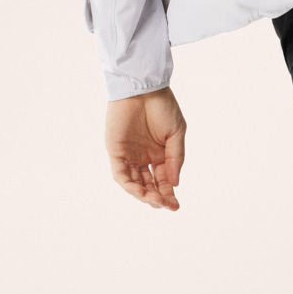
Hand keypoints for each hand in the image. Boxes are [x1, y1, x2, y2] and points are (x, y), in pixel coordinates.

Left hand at [105, 88, 185, 210]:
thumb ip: (175, 159)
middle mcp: (143, 158)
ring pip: (133, 183)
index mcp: (159, 155)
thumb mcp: (176, 134)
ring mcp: (128, 156)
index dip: (169, 195)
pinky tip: (140, 191)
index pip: (163, 181)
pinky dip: (129, 184)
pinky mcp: (115, 151)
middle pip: (148, 186)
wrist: (144, 87)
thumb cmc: (162, 106)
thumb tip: (175, 184)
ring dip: (143, 195)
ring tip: (155, 201)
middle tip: (166, 205)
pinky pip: (120, 173)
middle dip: (157, 198)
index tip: (176, 206)